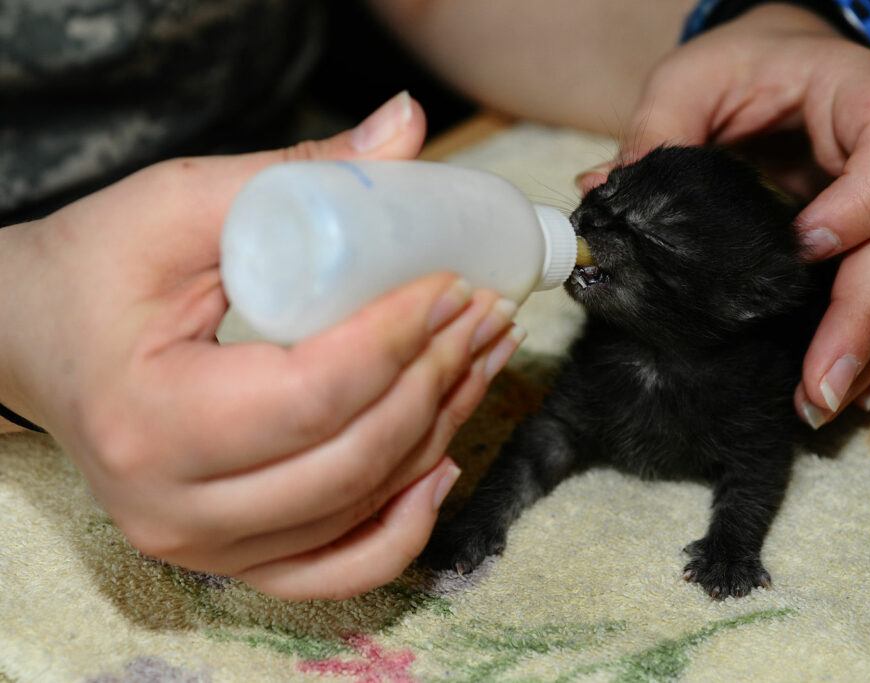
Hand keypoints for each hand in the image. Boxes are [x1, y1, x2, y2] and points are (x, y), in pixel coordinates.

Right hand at [0, 92, 525, 599]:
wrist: (35, 341)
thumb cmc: (93, 271)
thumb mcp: (175, 207)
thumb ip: (295, 173)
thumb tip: (407, 127)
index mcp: (150, 419)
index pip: (314, 393)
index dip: (402, 339)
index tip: (454, 284)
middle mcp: (173, 507)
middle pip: (351, 458)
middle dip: (437, 381)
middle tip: (483, 315)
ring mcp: (204, 546)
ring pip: (358, 507)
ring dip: (439, 432)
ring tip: (481, 360)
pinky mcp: (230, 558)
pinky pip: (337, 569)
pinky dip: (402, 526)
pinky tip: (442, 464)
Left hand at [579, 4, 869, 424]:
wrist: (793, 65)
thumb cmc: (748, 66)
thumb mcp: (693, 80)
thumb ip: (656, 132)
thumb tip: (602, 194)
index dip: (859, 209)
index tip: (804, 251)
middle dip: (864, 321)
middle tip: (818, 388)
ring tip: (823, 404)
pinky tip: (856, 390)